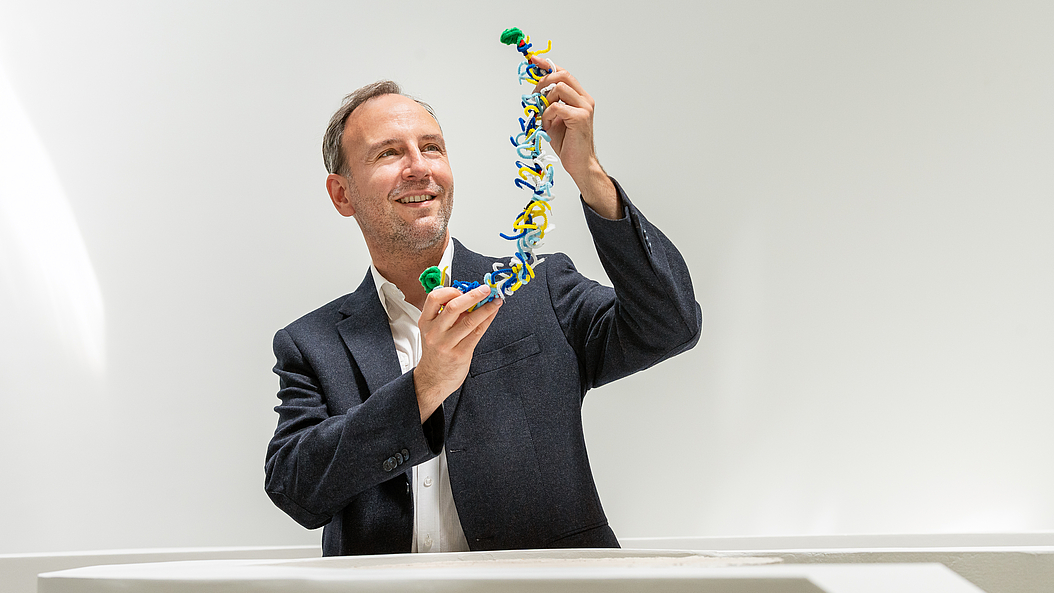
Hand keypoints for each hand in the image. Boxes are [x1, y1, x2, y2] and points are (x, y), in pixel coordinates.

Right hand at [413, 285, 501, 422]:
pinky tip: (492, 314)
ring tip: (495, 301)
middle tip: (485, 289)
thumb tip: (470, 297)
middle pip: (453, 307)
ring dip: (485, 308)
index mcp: (425, 322)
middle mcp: (434, 332)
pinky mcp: (460, 353)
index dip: (450, 290)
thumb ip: (447, 315)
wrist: (433, 379)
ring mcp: (446, 344)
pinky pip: (477, 333)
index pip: (433, 298)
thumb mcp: (433, 331)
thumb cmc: (436, 353)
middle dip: (472, 295)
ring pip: (468, 320)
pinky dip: (487, 320)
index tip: (463, 288)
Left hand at [530, 56, 619, 218]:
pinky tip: (548, 126)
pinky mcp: (580, 118)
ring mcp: (584, 108)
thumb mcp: (554, 118)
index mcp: (580, 98)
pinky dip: (547, 115)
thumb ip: (548, 103)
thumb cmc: (568, 143)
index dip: (548, 65)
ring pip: (559, 88)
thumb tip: (535, 91)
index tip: (533, 60)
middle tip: (534, 95)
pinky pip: (556, 107)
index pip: (564, 73)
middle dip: (543, 81)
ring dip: (545, 101)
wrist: (579, 163)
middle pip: (563, 75)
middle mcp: (585, 99)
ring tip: (543, 117)